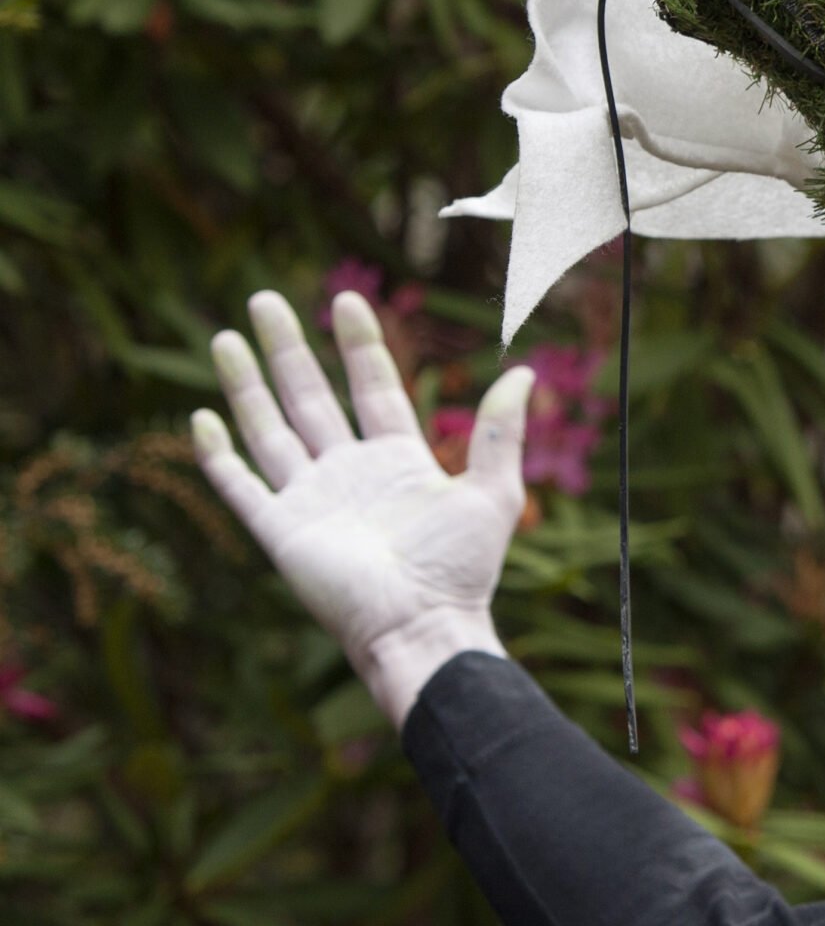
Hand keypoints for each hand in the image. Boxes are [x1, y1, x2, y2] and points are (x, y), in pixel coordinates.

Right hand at [192, 290, 534, 728]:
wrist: (422, 626)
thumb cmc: (463, 569)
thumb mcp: (493, 492)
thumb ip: (501, 433)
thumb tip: (523, 373)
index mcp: (398, 460)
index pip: (372, 386)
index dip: (359, 344)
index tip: (346, 300)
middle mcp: (350, 473)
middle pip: (311, 396)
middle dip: (288, 349)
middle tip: (265, 299)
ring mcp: (312, 499)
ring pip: (270, 429)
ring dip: (247, 385)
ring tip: (226, 337)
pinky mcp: (281, 529)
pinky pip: (242, 485)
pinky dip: (219, 454)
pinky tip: (201, 417)